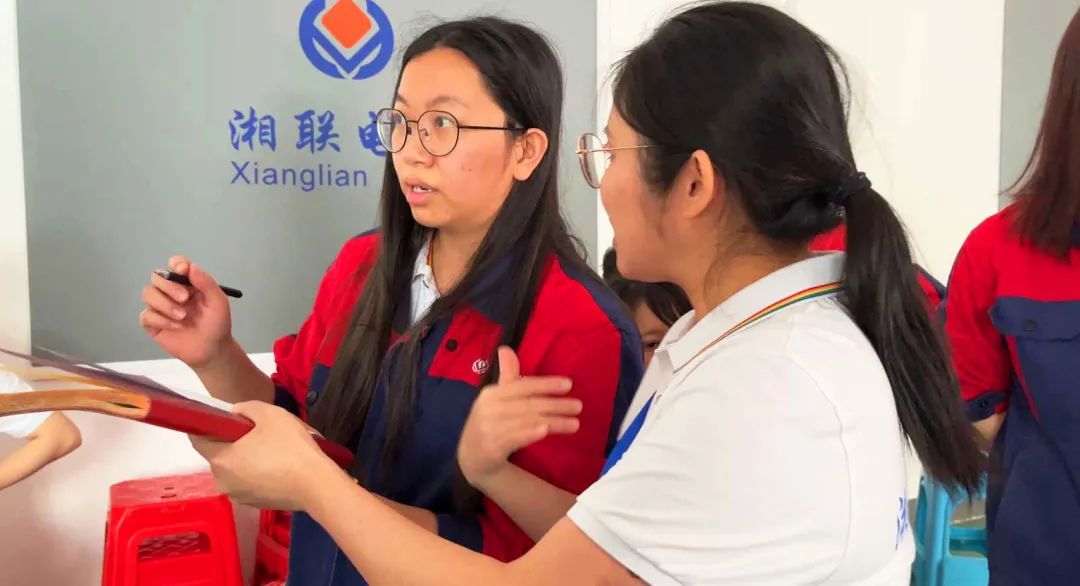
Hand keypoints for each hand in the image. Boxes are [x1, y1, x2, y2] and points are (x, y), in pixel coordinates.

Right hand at [140, 256, 231, 367]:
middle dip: (169, 286)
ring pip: (148, 293)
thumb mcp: (218, 302)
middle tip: (185, 299)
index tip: (182, 270)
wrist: (212, 350)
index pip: (175, 265)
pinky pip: (146, 315)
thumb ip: (206, 283)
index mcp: (188, 283)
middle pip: (157, 277)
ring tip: (183, 317)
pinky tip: (176, 327)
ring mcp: (161, 307)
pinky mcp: (153, 323)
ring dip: (165, 304)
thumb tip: (190, 266)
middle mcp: (171, 292)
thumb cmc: (217, 324)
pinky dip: (161, 319)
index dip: (176, 264)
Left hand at [190, 401, 340, 510]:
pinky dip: (257, 474)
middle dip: (232, 443)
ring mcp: (238, 496)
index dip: (207, 425)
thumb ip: (246, 408)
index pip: (198, 439)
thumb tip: (236, 413)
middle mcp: (222, 481)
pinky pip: (248, 483)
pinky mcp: (254, 504)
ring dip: (245, 459)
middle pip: (219, 455)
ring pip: (234, 470)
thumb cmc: (291, 447)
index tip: (223, 418)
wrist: (317, 484)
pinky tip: (278, 467)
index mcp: (221, 459)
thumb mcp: (270, 414)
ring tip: (271, 451)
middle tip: (257, 433)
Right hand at [457, 347, 580, 489]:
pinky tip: (546, 430)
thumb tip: (506, 349)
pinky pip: (515, 438)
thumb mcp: (495, 399)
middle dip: (555, 405)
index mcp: (491, 394)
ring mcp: (489, 429)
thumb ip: (506, 376)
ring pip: (527, 422)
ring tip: (575, 423)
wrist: (470, 459)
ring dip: (553, 422)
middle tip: (578, 406)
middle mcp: (488, 409)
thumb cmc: (488, 424)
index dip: (545, 384)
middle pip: (528, 404)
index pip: (522, 386)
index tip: (569, 384)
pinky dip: (531, 433)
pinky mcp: (491, 448)